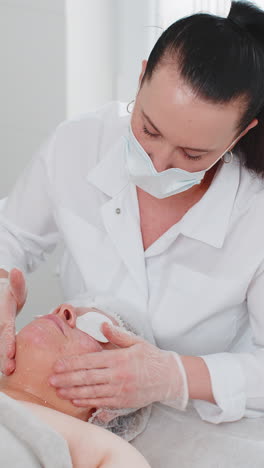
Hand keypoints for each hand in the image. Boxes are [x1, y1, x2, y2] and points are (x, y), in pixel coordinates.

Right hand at [0, 268, 26, 374]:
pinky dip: (1, 355)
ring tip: (7, 373)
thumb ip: (17, 282)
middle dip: (2, 357)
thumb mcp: (16, 287)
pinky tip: (6, 369)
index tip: (11, 355)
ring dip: (0, 358)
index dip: (6, 343)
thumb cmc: (9, 292)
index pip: (5, 329)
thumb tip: (16, 271)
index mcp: (3, 314)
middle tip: (9, 370)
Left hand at [50, 324, 188, 409]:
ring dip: (73, 392)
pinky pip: (101, 402)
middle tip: (51, 379)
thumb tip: (103, 324)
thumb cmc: (152, 358)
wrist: (170, 378)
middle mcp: (117, 375)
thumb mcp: (136, 341)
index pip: (90, 361)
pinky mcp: (123, 402)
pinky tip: (76, 400)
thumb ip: (118, 334)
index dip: (72, 363)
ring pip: (91, 392)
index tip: (58, 364)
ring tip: (58, 391)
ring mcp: (120, 390)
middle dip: (67, 379)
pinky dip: (87, 402)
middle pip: (87, 377)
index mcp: (119, 358)